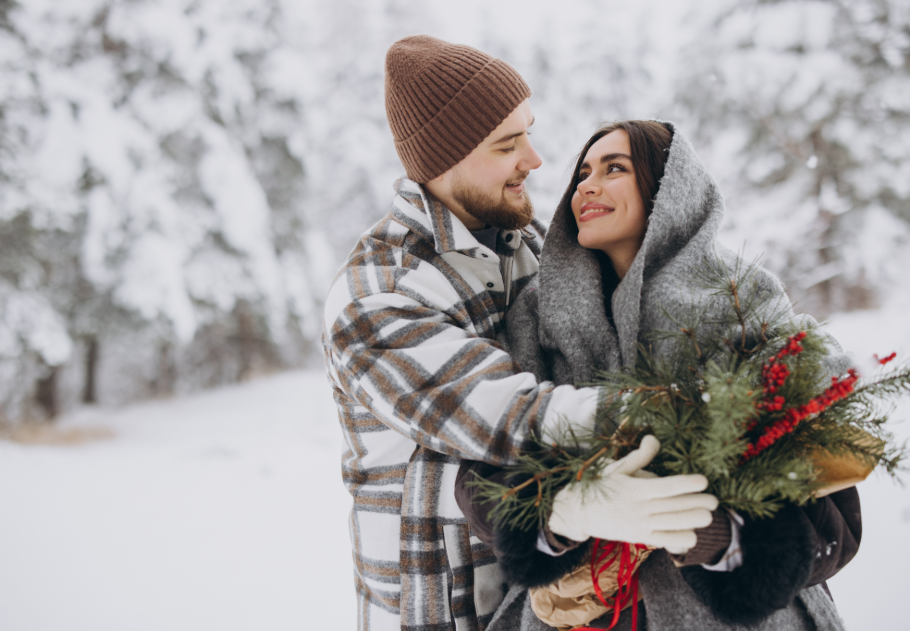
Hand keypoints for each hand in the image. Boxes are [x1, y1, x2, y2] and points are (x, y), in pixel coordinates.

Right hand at [548, 435, 717, 553]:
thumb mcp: (616, 467)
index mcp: (635, 488)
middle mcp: (639, 507)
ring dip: (693, 521)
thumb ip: (639, 456)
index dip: (686, 483)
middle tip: (714, 500)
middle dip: (698, 503)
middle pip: (675, 506)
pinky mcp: (638, 538)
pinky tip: (692, 535)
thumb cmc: (599, 485)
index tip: (703, 480)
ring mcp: (639, 524)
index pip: (667, 486)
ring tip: (708, 516)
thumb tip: (653, 439)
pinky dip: (679, 539)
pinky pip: (663, 541)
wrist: (577, 511)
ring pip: (673, 525)